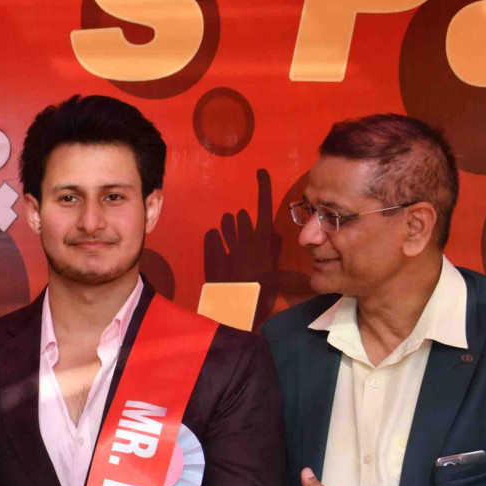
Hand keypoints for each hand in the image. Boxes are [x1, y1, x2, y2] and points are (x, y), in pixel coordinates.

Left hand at [204, 167, 282, 326]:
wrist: (239, 313)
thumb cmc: (260, 295)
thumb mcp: (273, 273)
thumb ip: (273, 250)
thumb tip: (273, 234)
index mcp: (265, 242)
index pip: (264, 208)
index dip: (263, 188)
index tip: (260, 172)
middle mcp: (246, 240)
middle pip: (242, 218)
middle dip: (240, 223)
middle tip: (240, 236)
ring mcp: (228, 247)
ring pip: (226, 224)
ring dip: (227, 228)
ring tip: (228, 239)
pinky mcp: (212, 255)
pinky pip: (211, 238)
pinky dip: (214, 240)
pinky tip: (215, 243)